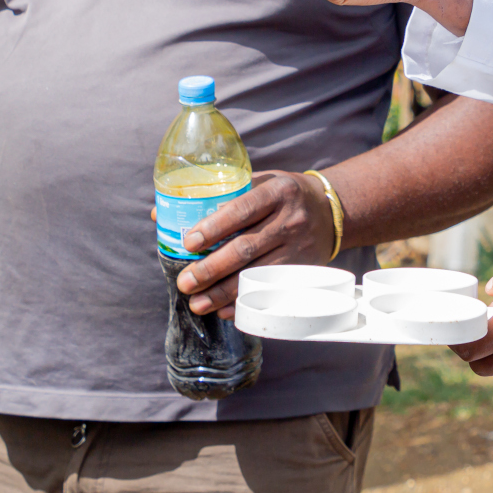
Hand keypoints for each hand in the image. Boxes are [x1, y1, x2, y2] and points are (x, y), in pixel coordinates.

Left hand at [173, 170, 337, 316]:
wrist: (331, 212)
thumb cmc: (282, 195)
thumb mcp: (260, 182)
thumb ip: (217, 195)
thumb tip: (160, 214)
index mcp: (277, 191)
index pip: (242, 210)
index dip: (214, 228)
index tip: (188, 244)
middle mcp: (290, 219)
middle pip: (245, 248)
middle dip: (211, 269)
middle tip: (185, 282)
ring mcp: (300, 248)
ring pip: (256, 275)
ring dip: (223, 293)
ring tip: (196, 303)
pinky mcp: (303, 271)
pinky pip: (271, 292)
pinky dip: (244, 303)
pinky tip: (223, 311)